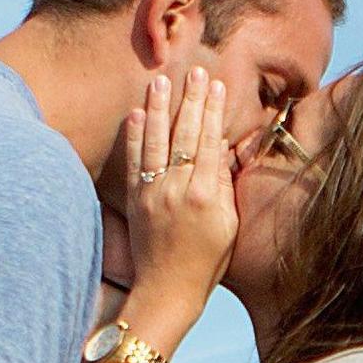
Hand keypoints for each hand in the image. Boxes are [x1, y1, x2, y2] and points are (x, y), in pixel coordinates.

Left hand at [116, 65, 238, 309]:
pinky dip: (133, 137)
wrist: (166, 291)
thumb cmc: (206, 263)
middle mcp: (178, 190)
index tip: (217, 85)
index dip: (214, 112)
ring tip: (160, 80)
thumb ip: (225, 186)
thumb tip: (223, 151)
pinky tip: (134, 114)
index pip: (211, 142)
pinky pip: (133, 162)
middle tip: (195, 71)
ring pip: (156, 141)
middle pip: (185, 135)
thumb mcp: (228, 226)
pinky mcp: (135, 201)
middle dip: (191, 100)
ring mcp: (153, 193)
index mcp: (206, 196)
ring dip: (158, 108)